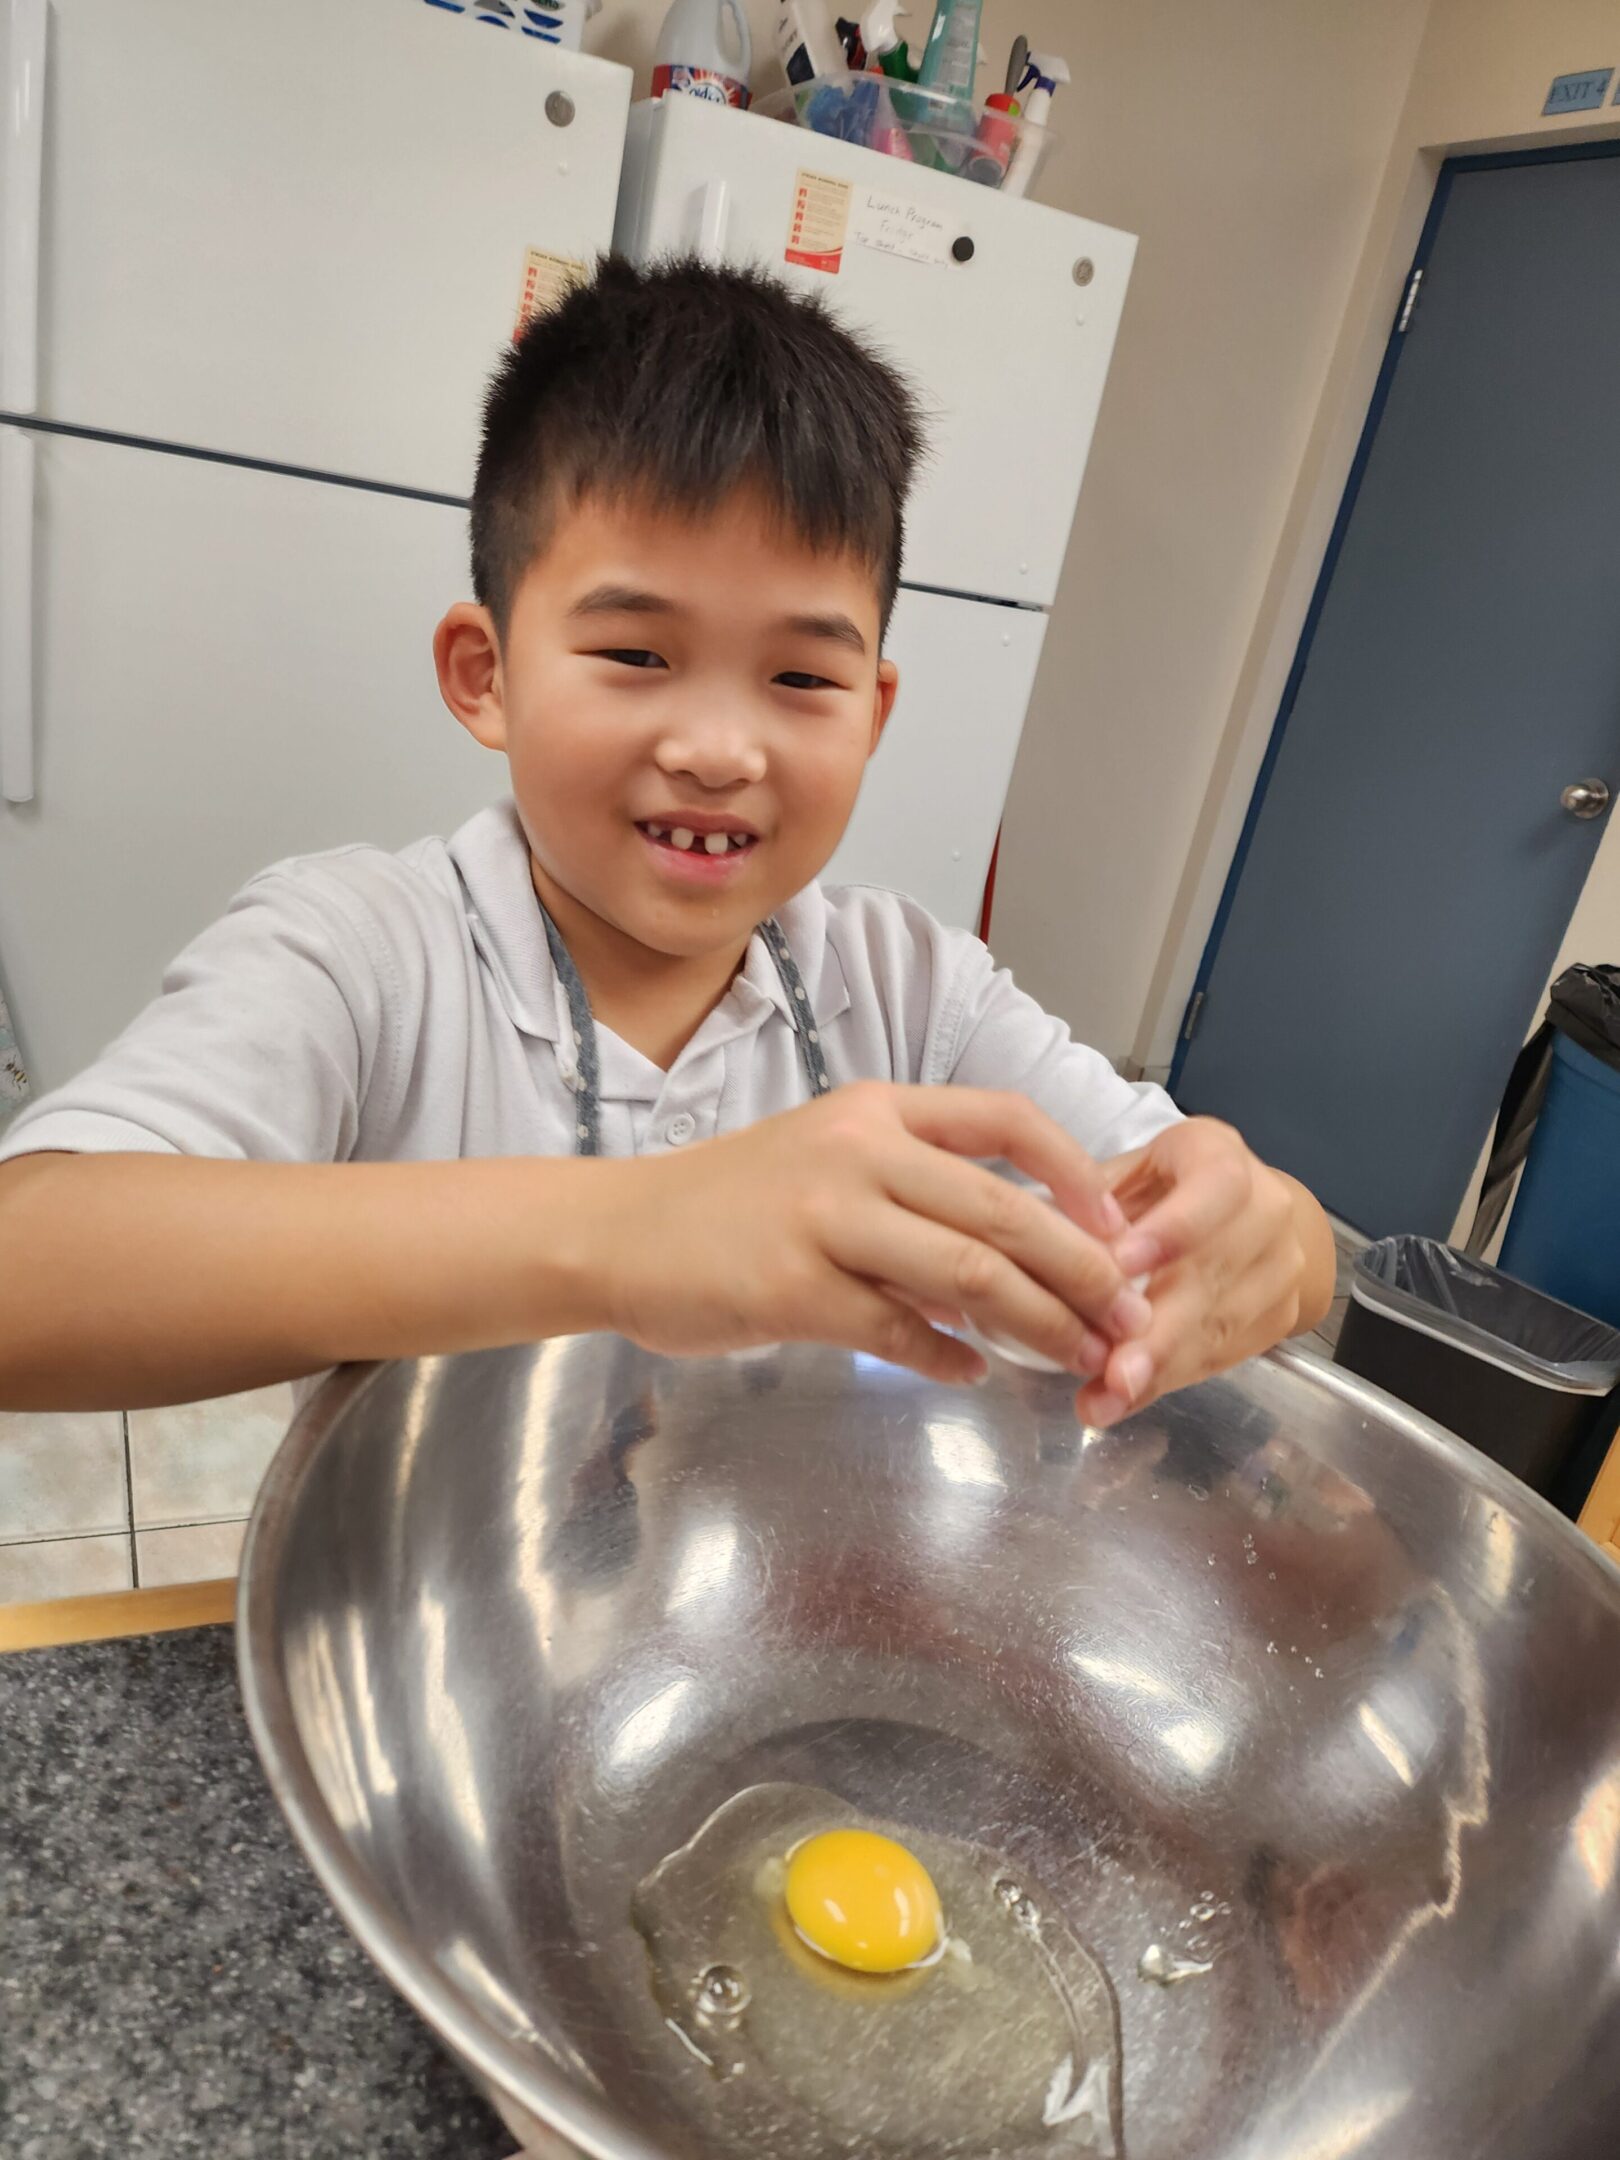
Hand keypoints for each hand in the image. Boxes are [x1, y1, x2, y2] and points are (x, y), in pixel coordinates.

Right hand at [591, 1082, 1153, 1384]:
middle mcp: (858, 1150)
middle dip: (1085, 1272)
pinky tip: (973, 1374)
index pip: (1006, 1118)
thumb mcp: (824, 1157)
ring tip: (1076, 1357)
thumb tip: (1009, 1255)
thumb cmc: (726, 1202)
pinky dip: (949, 1358)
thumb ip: (913, 1189)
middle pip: (1006, 1210)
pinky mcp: (793, 1288)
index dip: (1077, 1172)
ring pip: (969, 1273)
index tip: (1117, 1228)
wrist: (617, 1232)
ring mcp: (824, 1218)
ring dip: (1039, 1324)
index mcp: (876, 1109)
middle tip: (1128, 1319)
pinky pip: (900, 1331)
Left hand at [1077, 1118, 1330, 1425]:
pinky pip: (1220, 1357)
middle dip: (1160, 1330)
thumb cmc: (1172, 1187)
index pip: (1215, 1188)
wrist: (1254, 1217)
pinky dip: (1166, 1382)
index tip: (1121, 1265)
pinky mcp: (1279, 1319)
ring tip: (1104, 1399)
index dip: (1173, 1229)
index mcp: (1223, 1159)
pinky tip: (1121, 1401)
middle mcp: (1267, 1212)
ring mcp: (1281, 1269)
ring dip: (1158, 1369)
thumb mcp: (1133, 1170)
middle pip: (1216, 1275)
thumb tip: (1043, 1235)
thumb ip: (1094, 1198)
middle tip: (1112, 1371)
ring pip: (1218, 1326)